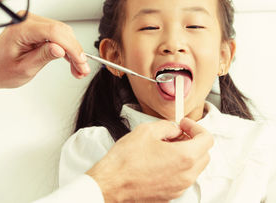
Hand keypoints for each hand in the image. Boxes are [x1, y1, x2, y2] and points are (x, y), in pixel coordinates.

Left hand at [0, 12, 90, 93]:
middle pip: (61, 31)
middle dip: (75, 51)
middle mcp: (27, 21)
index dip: (71, 47)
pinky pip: (55, 35)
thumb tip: (61, 50)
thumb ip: (43, 57)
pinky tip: (71, 61)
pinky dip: (65, 48)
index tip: (81, 62)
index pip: (54, 32)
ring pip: (62, 33)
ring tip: (78, 69)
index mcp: (21, 29)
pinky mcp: (35, 28)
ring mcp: (31, 23)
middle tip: (82, 69)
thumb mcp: (23, 69)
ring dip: (72, 51)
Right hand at [86, 118, 213, 202]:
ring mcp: (179, 187)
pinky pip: (183, 178)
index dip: (196, 127)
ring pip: (194, 168)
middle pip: (204, 154)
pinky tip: (160, 160)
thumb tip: (174, 128)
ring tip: (165, 147)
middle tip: (176, 134)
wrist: (112, 183)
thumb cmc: (126, 160)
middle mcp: (186, 175)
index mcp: (185, 157)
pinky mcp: (170, 194)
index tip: (184, 124)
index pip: (207, 139)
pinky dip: (178, 167)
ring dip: (186, 155)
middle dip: (193, 141)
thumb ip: (167, 126)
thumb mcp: (146, 130)